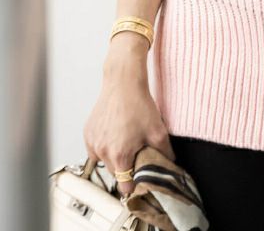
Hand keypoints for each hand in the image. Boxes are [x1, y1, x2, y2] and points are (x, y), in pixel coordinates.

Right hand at [83, 53, 175, 195]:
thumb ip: (165, 153)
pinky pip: (96, 148)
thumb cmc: (139, 105)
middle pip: (115, 173)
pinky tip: (115, 132)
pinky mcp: (87, 133)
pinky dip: (105, 145)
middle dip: (126, 166)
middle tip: (136, 150)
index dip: (134, 183)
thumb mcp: (158, 131)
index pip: (124, 186)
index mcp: (119, 155)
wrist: (123, 83)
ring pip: (105, 161)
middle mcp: (102, 152)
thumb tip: (169, 164)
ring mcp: (93, 142)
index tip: (140, 177)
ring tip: (125, 138)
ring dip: (114, 155)